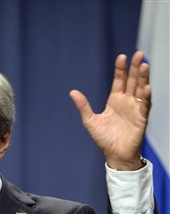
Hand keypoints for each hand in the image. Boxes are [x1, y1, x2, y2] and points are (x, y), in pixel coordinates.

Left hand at [70, 51, 150, 169]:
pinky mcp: (141, 118)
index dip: (120, 69)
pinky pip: (145, 105)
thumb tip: (72, 92)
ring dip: (143, 78)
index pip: (119, 81)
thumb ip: (83, 106)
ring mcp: (135, 109)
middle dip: (135, 68)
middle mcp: (127, 102)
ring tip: (144, 65)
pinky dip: (146, 96)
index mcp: (115, 101)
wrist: (114, 155)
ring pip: (141, 89)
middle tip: (137, 54)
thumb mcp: (90, 121)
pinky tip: (146, 88)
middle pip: (132, 81)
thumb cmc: (103, 138)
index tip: (121, 57)